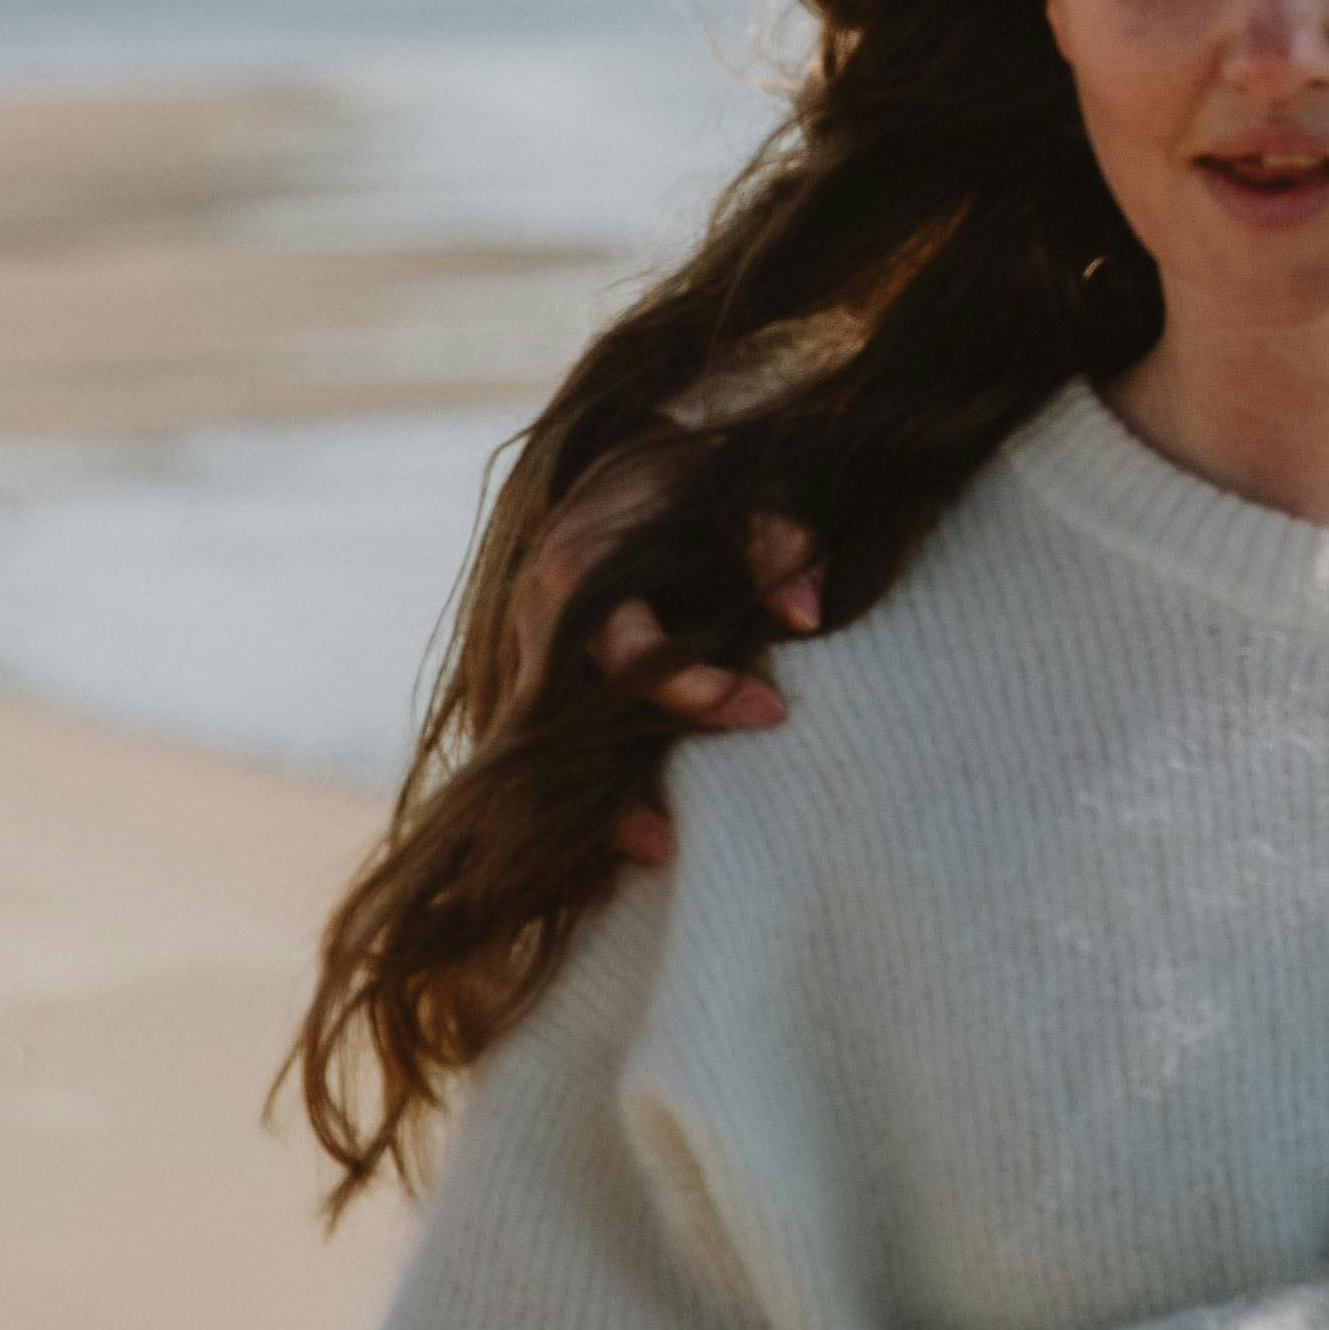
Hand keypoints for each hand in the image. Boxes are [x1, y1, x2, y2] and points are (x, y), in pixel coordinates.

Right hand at [493, 447, 832, 865]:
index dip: (700, 689)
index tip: (771, 711)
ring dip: (581, 808)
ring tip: (642, 858)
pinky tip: (592, 862)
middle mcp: (535, 621)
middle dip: (611, 786)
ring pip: (539, 749)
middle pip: (568, 722)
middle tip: (669, 843)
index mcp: (580, 573)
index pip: (633, 651)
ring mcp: (519, 655)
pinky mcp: (524, 679)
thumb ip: (777, 541)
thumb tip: (809, 618)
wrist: (614, 467)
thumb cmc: (682, 481)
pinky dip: (562, 799)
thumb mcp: (734, 489)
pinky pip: (533, 750)